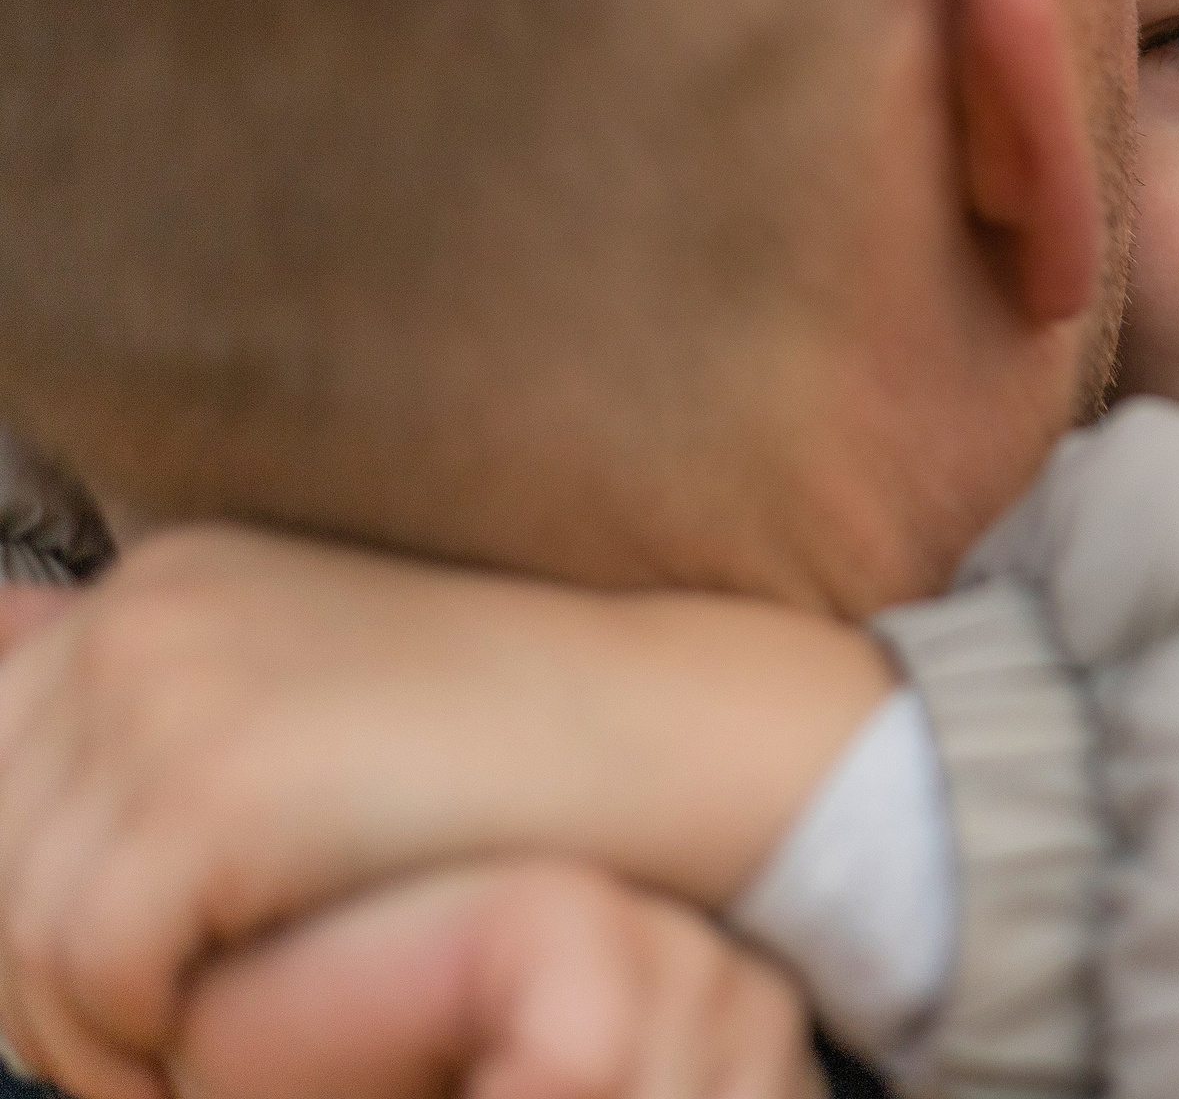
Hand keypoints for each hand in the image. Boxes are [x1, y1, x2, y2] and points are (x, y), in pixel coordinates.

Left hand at [0, 527, 892, 1098]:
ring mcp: (174, 690)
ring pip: (25, 920)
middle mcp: (145, 613)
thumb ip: (182, 719)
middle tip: (137, 1049)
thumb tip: (25, 690)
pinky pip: (99, 960)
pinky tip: (218, 1058)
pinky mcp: (218, 787)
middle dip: (38, 975)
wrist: (662, 732)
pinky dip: (141, 1035)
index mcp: (161, 580)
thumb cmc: (510, 745)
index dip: (26, 900)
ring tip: (177, 1070)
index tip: (108, 984)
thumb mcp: (321, 695)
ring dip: (88, 1024)